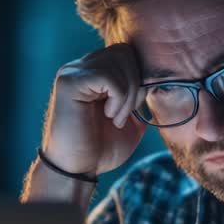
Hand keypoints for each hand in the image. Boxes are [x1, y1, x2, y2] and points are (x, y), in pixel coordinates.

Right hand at [40, 44, 147, 176]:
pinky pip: (107, 75)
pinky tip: (109, 115)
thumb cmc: (99, 151)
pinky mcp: (68, 82)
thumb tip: (155, 84)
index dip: (138, 78)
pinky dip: (117, 97)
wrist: (77, 171)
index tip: (134, 109)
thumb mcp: (129, 123)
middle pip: (123, 52)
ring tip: (116, 118)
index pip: (125, 54)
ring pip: (117, 60)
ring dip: (127, 94)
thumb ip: (138, 100)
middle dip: (136, 83)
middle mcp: (80, 67)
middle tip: (125, 114)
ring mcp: (72, 73)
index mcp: (93, 74)